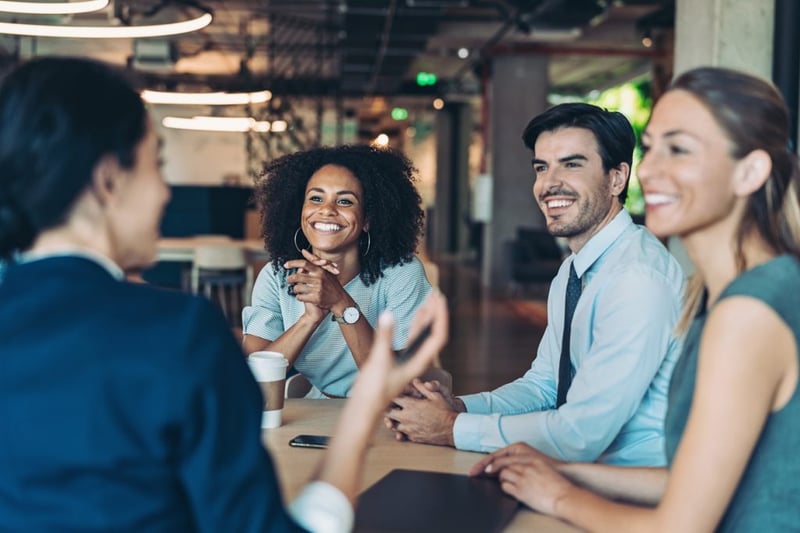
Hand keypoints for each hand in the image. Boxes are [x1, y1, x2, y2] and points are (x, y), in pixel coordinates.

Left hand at [284, 250, 346, 313]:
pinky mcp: (315, 298)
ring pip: (297, 288)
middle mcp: (318, 279)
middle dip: (290, 279)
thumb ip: (314, 260)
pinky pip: (300, 297)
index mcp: (320, 271)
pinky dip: (299, 297)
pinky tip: (302, 296)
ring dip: (295, 289)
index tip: (286, 265)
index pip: (304, 264)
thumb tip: (303, 251)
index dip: (293, 263)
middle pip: (297, 277)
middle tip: (289, 280)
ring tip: (298, 290)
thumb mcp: (325, 270)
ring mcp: (317, 289)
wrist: (339, 300)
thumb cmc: (332, 284)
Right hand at [348, 290, 448, 408]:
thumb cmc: (373, 389)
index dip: (440, 315)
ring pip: (424, 335)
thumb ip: (384, 337)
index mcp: (420, 362)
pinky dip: (415, 325)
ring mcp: (410, 360)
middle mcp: (419, 360)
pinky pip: (413, 339)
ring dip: (427, 317)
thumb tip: (388, 314)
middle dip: (436, 312)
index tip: (438, 298)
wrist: (364, 408)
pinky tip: (414, 315)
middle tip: (436, 292)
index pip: (438, 335)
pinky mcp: (400, 360)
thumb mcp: (378, 361)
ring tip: (430, 299)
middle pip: (434, 332)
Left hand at [384, 379, 459, 445]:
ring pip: (393, 425)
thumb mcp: (435, 395)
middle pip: (388, 412)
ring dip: (393, 421)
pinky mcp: (413, 437)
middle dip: (388, 408)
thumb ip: (422, 387)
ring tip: (396, 417)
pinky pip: (402, 434)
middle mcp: (406, 417)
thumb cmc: (445, 411)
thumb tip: (415, 380)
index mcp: (410, 405)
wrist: (452, 429)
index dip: (391, 395)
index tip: (393, 393)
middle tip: (390, 405)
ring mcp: (408, 429)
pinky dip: (402, 430)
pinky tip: (406, 426)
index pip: (392, 398)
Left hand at [468, 442, 569, 514]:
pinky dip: (505, 487)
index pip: (504, 457)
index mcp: (529, 457)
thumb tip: (511, 466)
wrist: (565, 495)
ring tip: (502, 481)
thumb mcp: (540, 466)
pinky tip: (508, 488)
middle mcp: (525, 465)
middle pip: (499, 464)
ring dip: (500, 479)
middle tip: (477, 473)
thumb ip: (526, 463)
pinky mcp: (522, 490)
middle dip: (487, 469)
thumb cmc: (555, 482)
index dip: (491, 461)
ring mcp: (523, 477)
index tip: (481, 467)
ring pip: (502, 475)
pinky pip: (506, 487)